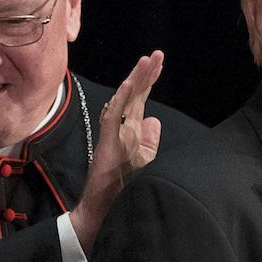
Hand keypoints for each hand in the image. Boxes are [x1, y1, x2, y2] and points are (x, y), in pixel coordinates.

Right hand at [69, 50, 163, 252]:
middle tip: (157, 55)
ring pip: (125, 100)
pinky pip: (114, 115)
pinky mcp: (107, 140)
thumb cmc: (122, 186)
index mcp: (131, 131)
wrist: (104, 207)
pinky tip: (130, 83)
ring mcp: (114, 133)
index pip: (141, 100)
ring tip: (148, 61)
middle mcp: (123, 128)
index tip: (157, 63)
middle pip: (135, 95)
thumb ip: (149, 139)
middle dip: (146, 74)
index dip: (149, 81)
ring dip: (136, 80)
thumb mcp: (144, 160)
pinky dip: (122, 99)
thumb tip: (154, 119)